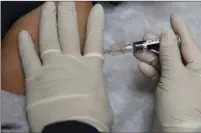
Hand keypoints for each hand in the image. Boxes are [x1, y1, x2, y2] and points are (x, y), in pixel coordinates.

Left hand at [18, 2, 112, 131]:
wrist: (71, 132)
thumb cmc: (93, 119)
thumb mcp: (101, 102)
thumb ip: (94, 89)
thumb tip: (90, 88)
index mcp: (91, 69)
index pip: (95, 39)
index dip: (96, 22)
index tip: (96, 8)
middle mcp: (71, 63)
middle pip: (69, 31)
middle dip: (67, 11)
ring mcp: (51, 68)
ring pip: (48, 38)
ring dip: (48, 19)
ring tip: (48, 3)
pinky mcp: (35, 79)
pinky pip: (29, 57)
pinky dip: (25, 45)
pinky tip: (23, 32)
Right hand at [135, 14, 200, 131]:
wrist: (173, 132)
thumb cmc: (179, 101)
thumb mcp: (175, 74)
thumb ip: (169, 53)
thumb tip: (166, 34)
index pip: (189, 46)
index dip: (180, 30)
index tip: (173, 17)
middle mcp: (192, 75)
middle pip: (174, 55)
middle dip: (159, 46)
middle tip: (145, 36)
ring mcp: (179, 83)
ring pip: (165, 65)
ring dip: (151, 58)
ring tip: (138, 50)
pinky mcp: (168, 91)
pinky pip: (160, 77)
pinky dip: (152, 72)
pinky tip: (142, 66)